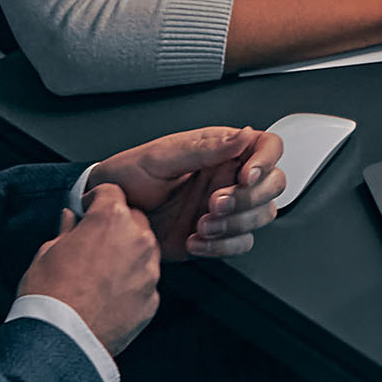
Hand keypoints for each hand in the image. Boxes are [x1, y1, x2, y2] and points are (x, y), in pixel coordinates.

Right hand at [16, 183, 161, 350]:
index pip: (111, 192)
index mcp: (111, 219)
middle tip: (94, 244)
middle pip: (134, 219)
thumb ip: (66, 230)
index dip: (96, 200)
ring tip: (100, 274)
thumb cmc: (49, 294)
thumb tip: (70, 219)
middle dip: (116, 226)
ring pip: (144, 250)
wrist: (61, 339)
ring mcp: (149, 271)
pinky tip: (109, 296)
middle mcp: (138, 240)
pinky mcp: (152, 299)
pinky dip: (132, 284)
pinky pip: (144, 282)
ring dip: (128, 254)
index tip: (87, 211)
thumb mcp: (47, 252)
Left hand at [84, 125, 288, 261]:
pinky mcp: (217, 235)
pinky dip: (221, 247)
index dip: (266, 161)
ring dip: (235, 225)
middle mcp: (229, 177)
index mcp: (221, 150)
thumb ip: (205, 148)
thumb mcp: (162, 157)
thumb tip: (242, 135)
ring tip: (200, 224)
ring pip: (261, 215)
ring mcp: (225, 207)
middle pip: (273, 184)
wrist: (108, 216)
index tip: (245, 176)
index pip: (267, 146)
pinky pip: (241, 243)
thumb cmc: (128, 176)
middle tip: (214, 204)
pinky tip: (194, 241)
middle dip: (248, 199)